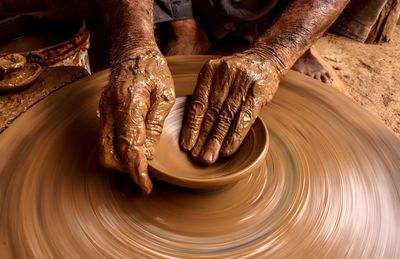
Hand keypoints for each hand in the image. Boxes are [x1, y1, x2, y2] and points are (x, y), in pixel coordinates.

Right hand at [99, 47, 174, 193]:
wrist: (132, 50)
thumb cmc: (154, 69)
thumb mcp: (165, 96)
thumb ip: (154, 126)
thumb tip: (148, 155)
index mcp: (129, 104)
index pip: (130, 147)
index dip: (137, 171)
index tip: (146, 187)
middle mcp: (110, 110)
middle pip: (109, 154)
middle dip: (125, 170)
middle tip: (145, 176)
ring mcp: (102, 111)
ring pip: (103, 149)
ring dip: (120, 161)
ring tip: (141, 164)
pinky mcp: (102, 112)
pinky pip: (105, 138)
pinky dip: (117, 149)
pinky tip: (134, 148)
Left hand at [180, 50, 279, 164]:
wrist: (266, 58)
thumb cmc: (237, 75)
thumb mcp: (217, 77)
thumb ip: (207, 96)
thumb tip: (194, 128)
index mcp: (210, 72)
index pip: (198, 103)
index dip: (192, 126)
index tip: (187, 145)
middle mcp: (224, 75)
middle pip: (212, 112)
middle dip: (203, 137)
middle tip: (198, 157)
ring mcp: (243, 81)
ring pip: (227, 116)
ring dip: (217, 140)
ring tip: (209, 157)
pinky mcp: (259, 90)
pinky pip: (245, 116)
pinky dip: (236, 135)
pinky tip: (228, 149)